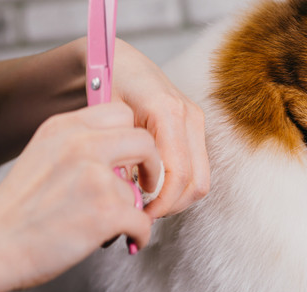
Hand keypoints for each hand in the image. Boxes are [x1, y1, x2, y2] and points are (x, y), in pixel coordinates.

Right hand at [0, 102, 160, 289]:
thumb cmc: (16, 210)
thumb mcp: (41, 156)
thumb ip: (77, 148)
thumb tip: (120, 159)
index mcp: (64, 127)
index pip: (121, 113)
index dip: (133, 137)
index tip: (132, 159)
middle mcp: (81, 145)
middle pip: (144, 141)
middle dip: (152, 165)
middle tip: (145, 184)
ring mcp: (95, 177)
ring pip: (138, 191)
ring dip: (131, 212)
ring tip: (106, 227)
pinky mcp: (107, 211)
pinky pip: (143, 221)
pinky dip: (138, 235)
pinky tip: (123, 239)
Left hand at [110, 39, 209, 217]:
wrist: (118, 61)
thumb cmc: (106, 84)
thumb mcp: (105, 120)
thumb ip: (120, 157)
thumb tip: (129, 197)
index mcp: (168, 112)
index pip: (178, 175)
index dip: (162, 203)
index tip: (141, 215)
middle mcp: (190, 117)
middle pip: (196, 183)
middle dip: (172, 206)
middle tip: (145, 214)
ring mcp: (196, 123)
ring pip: (201, 180)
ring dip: (177, 199)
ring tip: (149, 203)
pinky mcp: (195, 129)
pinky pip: (196, 170)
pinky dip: (179, 186)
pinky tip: (155, 188)